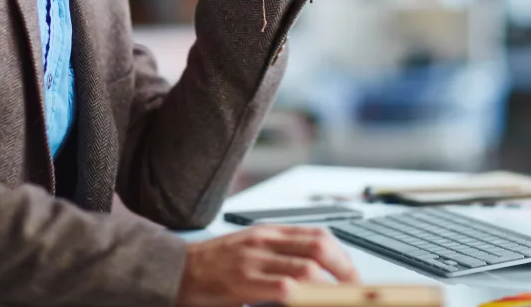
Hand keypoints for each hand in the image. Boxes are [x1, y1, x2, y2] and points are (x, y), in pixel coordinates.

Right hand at [175, 225, 359, 306]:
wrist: (175, 270)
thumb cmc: (212, 263)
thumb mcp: (250, 249)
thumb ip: (279, 254)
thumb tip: (314, 271)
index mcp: (269, 232)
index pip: (318, 234)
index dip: (342, 254)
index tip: (352, 273)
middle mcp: (265, 241)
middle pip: (320, 246)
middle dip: (345, 268)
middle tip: (355, 288)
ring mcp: (255, 261)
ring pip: (307, 268)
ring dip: (331, 286)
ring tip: (341, 298)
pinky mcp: (243, 282)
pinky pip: (285, 288)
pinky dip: (304, 297)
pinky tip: (310, 302)